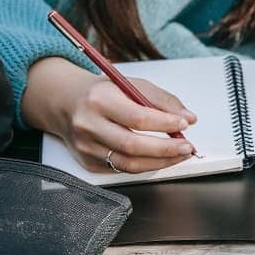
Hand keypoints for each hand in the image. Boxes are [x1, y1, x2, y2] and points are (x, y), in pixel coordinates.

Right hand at [23, 57, 197, 172]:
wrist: (66, 103)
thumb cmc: (103, 93)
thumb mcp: (131, 85)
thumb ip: (162, 100)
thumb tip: (188, 118)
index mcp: (99, 100)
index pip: (137, 117)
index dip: (165, 124)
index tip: (184, 124)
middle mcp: (89, 125)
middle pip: (132, 145)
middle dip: (166, 149)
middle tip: (186, 147)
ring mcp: (86, 147)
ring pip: (129, 163)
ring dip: (160, 162)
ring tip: (179, 154)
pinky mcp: (88, 162)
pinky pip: (122, 169)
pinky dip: (146, 166)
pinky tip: (159, 159)